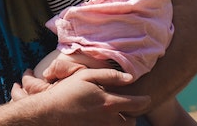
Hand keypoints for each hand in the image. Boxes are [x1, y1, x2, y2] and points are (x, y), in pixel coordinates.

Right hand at [18, 68, 149, 125]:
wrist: (49, 112)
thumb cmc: (66, 91)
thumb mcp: (86, 76)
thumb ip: (110, 76)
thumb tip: (130, 78)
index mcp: (109, 103)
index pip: (137, 104)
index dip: (145, 100)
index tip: (146, 97)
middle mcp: (108, 120)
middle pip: (132, 122)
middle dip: (132, 114)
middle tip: (126, 106)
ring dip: (122, 122)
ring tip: (114, 113)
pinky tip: (103, 119)